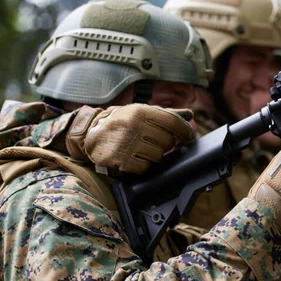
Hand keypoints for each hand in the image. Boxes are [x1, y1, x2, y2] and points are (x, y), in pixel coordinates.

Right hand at [65, 104, 194, 173]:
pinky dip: (141, 166)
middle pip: (167, 142)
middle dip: (165, 145)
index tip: (189, 137)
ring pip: (157, 156)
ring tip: (141, 150)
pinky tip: (133, 158)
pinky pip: (144, 168)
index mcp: (141, 111)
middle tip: (154, 143)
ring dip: (153, 156)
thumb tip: (190, 114)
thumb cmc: (122, 122)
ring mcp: (126, 143)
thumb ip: (166, 114)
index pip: (173, 122)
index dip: (185, 131)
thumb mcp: (141, 112)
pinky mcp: (120, 160)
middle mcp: (134, 126)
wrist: (90, 133)